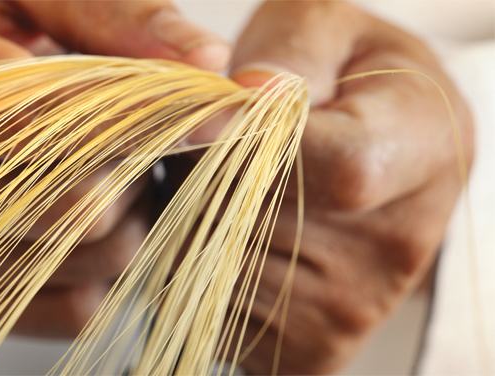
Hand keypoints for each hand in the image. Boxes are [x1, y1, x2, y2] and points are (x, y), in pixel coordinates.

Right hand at [0, 0, 230, 336]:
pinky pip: (69, 307)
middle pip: (49, 196)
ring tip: (111, 170)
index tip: (208, 112)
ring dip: (124, 216)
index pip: (15, 105)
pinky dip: (106, 267)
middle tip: (140, 135)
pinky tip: (95, 219)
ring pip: (70, 256)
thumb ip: (115, 18)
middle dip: (125, 165)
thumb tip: (206, 62)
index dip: (125, 115)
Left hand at [187, 1, 472, 372]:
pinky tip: (234, 230)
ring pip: (223, 267)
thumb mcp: (325, 27)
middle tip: (219, 145)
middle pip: (258, 221)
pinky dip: (203, 267)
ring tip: (232, 185)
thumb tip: (248, 101)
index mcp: (424, 149)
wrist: (380, 149)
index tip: (209, 116)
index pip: (340, 168)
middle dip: (207, 178)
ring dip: (198, 222)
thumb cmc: (345, 77)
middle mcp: (400, 245)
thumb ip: (293, 52)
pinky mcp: (315, 346)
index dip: (252, 143)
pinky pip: (218, 307)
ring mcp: (357, 307)